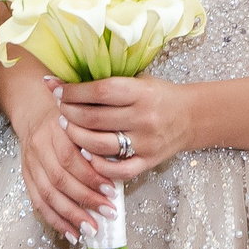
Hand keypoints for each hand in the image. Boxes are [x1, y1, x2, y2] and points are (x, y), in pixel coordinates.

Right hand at [15, 86, 116, 242]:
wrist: (33, 112)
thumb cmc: (66, 118)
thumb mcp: (81, 119)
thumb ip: (95, 138)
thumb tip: (118, 166)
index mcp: (55, 130)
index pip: (71, 159)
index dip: (91, 178)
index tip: (112, 191)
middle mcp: (39, 147)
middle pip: (60, 180)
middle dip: (86, 200)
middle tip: (108, 213)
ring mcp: (30, 163)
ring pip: (48, 194)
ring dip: (71, 215)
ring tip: (91, 229)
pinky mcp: (26, 177)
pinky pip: (38, 203)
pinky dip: (55, 220)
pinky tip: (71, 232)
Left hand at [55, 75, 192, 188]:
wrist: (191, 117)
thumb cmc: (159, 96)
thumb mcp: (139, 81)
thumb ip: (109, 83)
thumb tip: (67, 78)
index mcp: (141, 92)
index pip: (100, 92)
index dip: (74, 92)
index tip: (57, 90)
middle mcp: (143, 118)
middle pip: (94, 118)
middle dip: (69, 113)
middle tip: (60, 109)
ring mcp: (145, 143)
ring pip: (99, 145)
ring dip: (76, 137)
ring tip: (68, 128)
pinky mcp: (147, 162)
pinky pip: (117, 169)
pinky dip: (97, 165)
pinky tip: (86, 154)